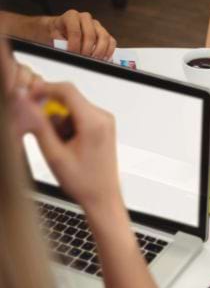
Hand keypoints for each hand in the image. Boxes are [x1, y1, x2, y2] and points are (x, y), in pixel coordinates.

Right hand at [20, 80, 121, 213]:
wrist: (103, 197)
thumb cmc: (85, 182)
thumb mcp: (54, 154)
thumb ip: (38, 125)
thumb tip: (26, 104)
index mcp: (94, 123)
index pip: (67, 90)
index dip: (43, 89)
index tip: (28, 96)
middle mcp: (103, 118)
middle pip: (68, 99)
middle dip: (50, 112)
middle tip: (42, 131)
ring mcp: (105, 122)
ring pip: (71, 108)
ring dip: (58, 122)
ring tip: (60, 146)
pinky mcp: (102, 127)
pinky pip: (79, 116)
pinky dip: (67, 126)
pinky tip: (68, 145)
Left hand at [46, 9, 116, 59]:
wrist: (60, 29)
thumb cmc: (58, 32)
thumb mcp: (54, 36)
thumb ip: (60, 43)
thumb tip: (68, 53)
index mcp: (72, 16)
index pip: (75, 31)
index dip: (74, 45)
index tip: (73, 54)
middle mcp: (85, 18)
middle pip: (91, 34)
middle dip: (87, 49)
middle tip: (83, 59)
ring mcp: (96, 25)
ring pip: (104, 37)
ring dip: (100, 51)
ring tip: (94, 60)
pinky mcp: (104, 32)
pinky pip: (111, 41)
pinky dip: (109, 51)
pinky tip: (103, 58)